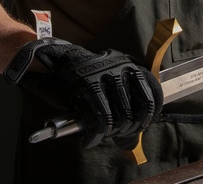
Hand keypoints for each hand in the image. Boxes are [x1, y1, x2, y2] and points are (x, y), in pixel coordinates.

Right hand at [12, 38, 163, 148]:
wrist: (51, 62)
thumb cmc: (81, 78)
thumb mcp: (106, 84)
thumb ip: (122, 104)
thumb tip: (132, 136)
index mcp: (129, 66)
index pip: (152, 94)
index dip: (148, 117)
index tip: (140, 127)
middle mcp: (121, 68)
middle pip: (136, 110)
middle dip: (127, 130)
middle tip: (115, 136)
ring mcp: (104, 76)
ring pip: (119, 117)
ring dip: (111, 134)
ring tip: (101, 136)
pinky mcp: (88, 85)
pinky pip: (100, 119)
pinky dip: (95, 136)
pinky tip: (88, 140)